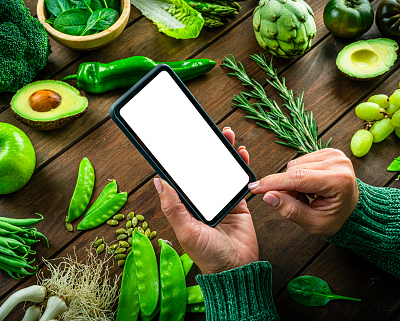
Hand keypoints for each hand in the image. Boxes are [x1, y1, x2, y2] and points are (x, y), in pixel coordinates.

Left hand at [154, 127, 258, 273]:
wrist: (237, 268)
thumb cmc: (208, 255)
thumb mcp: (186, 230)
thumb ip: (173, 206)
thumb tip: (158, 181)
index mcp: (187, 205)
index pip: (182, 177)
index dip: (182, 159)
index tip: (181, 141)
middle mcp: (203, 201)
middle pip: (203, 169)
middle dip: (205, 149)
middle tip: (207, 131)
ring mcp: (221, 201)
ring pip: (221, 170)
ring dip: (224, 152)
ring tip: (226, 134)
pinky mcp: (238, 203)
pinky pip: (239, 181)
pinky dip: (241, 166)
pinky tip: (241, 152)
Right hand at [248, 148, 358, 237]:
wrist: (354, 209)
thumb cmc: (337, 218)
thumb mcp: (314, 223)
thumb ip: (290, 210)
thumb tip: (268, 196)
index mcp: (338, 180)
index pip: (298, 178)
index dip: (272, 183)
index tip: (254, 187)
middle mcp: (337, 162)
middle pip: (294, 170)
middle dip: (286, 187)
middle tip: (297, 202)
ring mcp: (334, 154)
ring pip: (294, 165)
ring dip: (293, 181)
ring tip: (306, 195)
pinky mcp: (328, 151)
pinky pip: (300, 161)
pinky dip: (299, 174)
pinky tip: (309, 186)